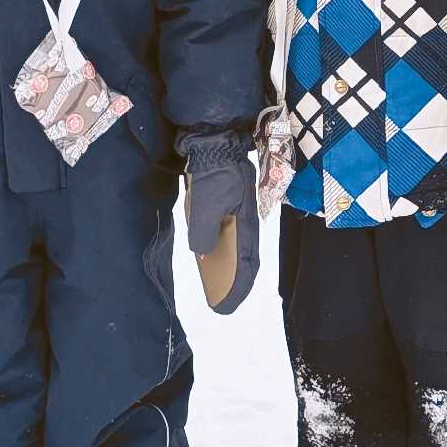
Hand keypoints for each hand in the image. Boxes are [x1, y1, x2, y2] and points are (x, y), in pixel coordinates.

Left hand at [181, 133, 259, 315]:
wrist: (212, 141)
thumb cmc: (212, 171)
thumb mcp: (206, 202)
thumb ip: (203, 230)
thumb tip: (200, 252)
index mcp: (245, 221)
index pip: (247, 262)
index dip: (239, 286)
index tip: (227, 305)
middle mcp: (243, 220)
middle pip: (242, 258)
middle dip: (234, 282)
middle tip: (222, 305)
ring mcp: (234, 213)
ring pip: (232, 247)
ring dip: (225, 267)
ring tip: (213, 287)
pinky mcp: (223, 206)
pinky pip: (222, 234)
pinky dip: (216, 250)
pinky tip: (205, 259)